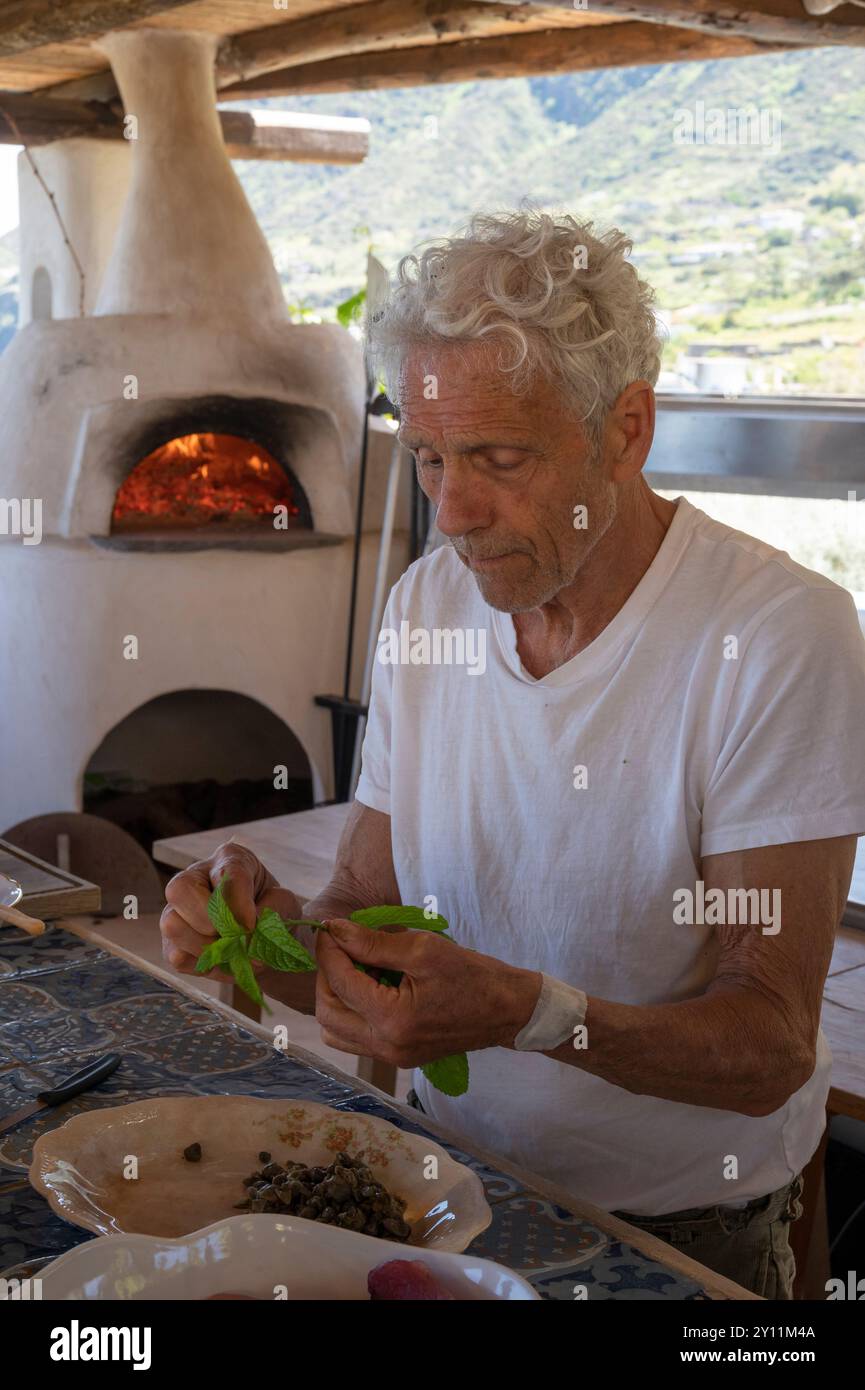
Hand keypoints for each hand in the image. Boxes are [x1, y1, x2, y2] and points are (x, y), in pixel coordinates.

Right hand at [160, 841, 302, 979]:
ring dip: (207, 946)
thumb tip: (245, 934)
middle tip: (234, 937)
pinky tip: (225, 961)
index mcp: (228, 859)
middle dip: (208, 919)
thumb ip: (271, 911)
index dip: (237, 901)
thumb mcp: (284, 905)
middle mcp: (195, 878)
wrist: (271, 942)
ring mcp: (178, 911)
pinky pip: (177, 956)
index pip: (224, 872)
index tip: (251, 924)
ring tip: (234, 952)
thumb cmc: (275, 913)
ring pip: (172, 925)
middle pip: (180, 889)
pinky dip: (205, 964)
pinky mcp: (172, 944)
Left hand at [315, 919, 540, 1066]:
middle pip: (327, 1013)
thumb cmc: (472, 975)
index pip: (340, 982)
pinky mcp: (398, 1057)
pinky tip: (371, 988)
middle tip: (340, 948)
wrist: (507, 1010)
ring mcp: (392, 1056)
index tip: (330, 928)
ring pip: (336, 1031)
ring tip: (355, 969)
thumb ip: (373, 942)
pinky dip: (352, 1012)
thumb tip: (335, 930)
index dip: (329, 950)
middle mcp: (386, 1046)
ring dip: (336, 997)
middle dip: (327, 976)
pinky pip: (356, 1038)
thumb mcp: (424, 949)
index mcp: (392, 1020)